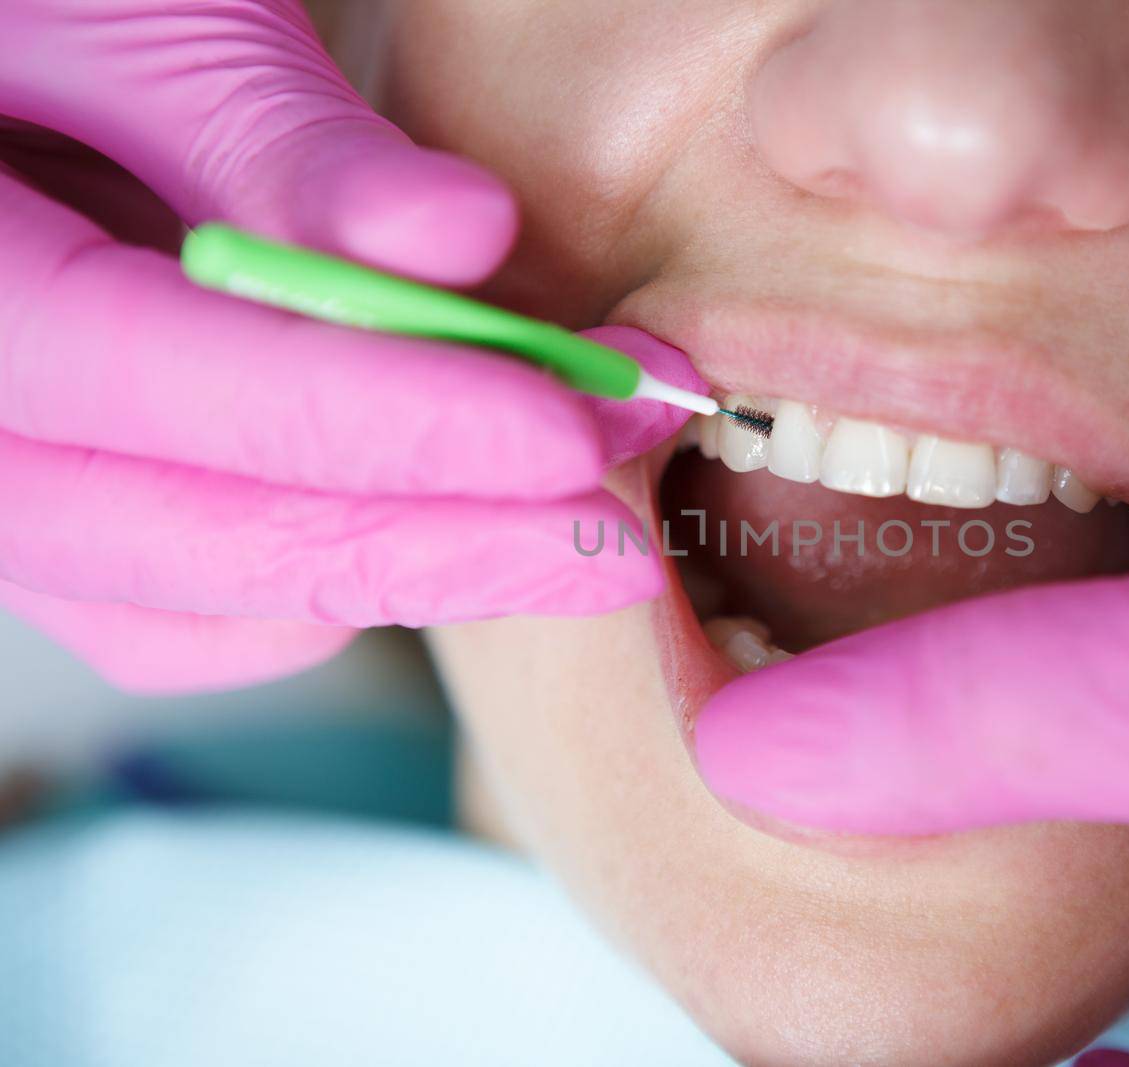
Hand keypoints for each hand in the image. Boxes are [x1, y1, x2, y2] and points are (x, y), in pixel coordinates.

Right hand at [0, 2, 692, 691]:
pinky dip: (325, 589)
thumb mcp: (152, 17)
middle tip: (619, 528)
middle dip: (442, 542)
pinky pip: (185, 615)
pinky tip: (441, 532)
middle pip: (200, 539)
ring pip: (202, 604)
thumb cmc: (55, 7)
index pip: (172, 390)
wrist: (19, 63)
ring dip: (404, 577)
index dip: (391, 423)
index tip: (569, 431)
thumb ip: (284, 141)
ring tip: (567, 523)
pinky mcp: (70, 511)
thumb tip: (458, 242)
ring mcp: (9, 485)